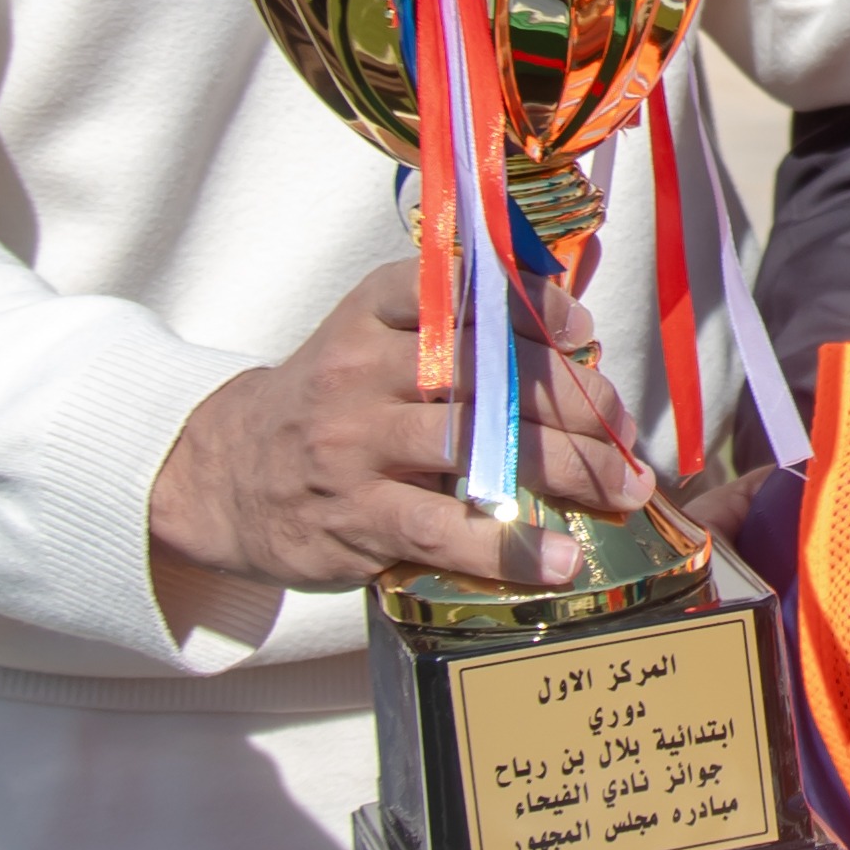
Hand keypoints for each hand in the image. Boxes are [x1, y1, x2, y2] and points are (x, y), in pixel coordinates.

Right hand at [148, 251, 643, 608]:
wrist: (225, 479)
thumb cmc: (330, 408)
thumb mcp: (372, 345)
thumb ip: (455, 328)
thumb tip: (571, 318)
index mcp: (371, 317)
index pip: (454, 290)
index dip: (526, 302)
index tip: (581, 324)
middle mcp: (360, 373)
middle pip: (482, 371)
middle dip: (571, 399)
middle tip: (624, 430)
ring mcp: (354, 447)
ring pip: (473, 446)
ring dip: (563, 469)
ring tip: (621, 490)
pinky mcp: (353, 519)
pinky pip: (441, 531)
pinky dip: (508, 548)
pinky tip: (560, 559)